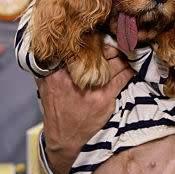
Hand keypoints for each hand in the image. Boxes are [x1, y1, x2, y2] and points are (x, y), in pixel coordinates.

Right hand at [37, 45, 132, 173]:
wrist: (64, 139)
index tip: (98, 34)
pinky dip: (129, 70)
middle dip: (109, 46)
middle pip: (99, 51)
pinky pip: (123, 77)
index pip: (78, 46)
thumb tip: (45, 48)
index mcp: (56, 73)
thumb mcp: (44, 87)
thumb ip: (45, 67)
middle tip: (116, 43)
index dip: (92, 38)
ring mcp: (90, 88)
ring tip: (125, 53)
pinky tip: (130, 67)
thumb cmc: (55, 110)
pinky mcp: (104, 98)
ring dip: (122, 57)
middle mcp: (73, 78)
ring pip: (114, 62)